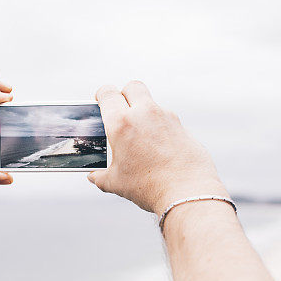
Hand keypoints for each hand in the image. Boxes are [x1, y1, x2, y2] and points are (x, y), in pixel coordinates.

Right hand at [87, 81, 227, 214]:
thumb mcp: (117, 183)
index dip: (102, 95)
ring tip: (141, 137)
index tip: (100, 101)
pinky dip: (161, 128)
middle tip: (122, 111)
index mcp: (121, 123)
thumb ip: (101, 176)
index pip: (107, 93)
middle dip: (125, 94)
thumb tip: (94, 176)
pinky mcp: (183, 127)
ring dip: (145, 114)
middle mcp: (145, 113)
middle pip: (133, 87)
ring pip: (152, 104)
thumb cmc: (149, 187)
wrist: (187, 193)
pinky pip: (168, 121)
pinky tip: (160, 148)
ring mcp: (167, 118)